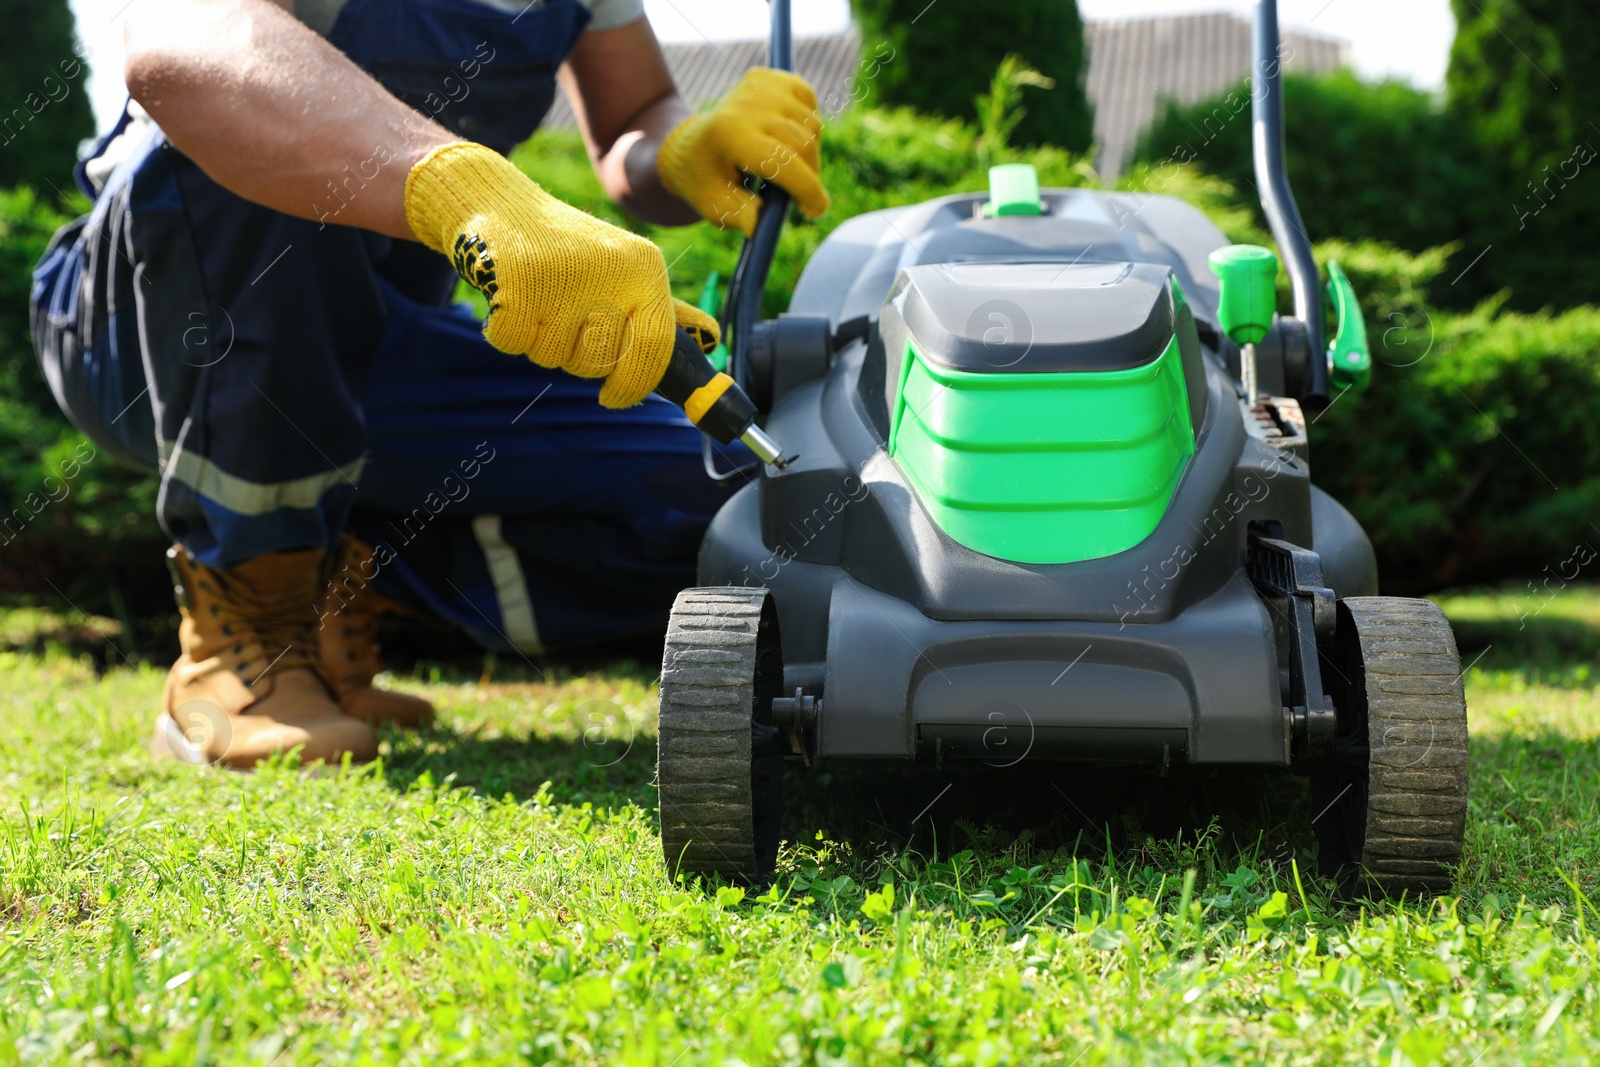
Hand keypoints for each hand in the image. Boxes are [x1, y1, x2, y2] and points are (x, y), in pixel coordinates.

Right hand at [404, 142, 718, 407]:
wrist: (503, 203)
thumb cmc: (570, 252)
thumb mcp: (626, 272)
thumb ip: (663, 312)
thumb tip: (712, 340)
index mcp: (645, 270)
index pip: (655, 349)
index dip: (634, 385)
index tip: (613, 397)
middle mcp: (613, 271)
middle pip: (597, 362)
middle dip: (575, 356)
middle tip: (562, 319)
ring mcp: (565, 276)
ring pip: (553, 356)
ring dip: (538, 341)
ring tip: (537, 298)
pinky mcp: (519, 281)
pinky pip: (512, 342)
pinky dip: (505, 330)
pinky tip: (510, 295)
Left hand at [657, 68, 828, 235]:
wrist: (690, 144)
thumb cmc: (705, 181)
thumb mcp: (714, 206)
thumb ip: (739, 215)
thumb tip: (759, 226)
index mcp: (729, 135)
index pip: (782, 160)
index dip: (807, 189)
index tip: (816, 210)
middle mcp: (746, 105)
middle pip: (803, 145)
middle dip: (810, 177)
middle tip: (801, 197)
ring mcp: (760, 86)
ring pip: (811, 126)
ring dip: (809, 154)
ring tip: (784, 167)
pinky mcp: (771, 77)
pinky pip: (810, 104)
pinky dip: (807, 125)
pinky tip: (786, 137)